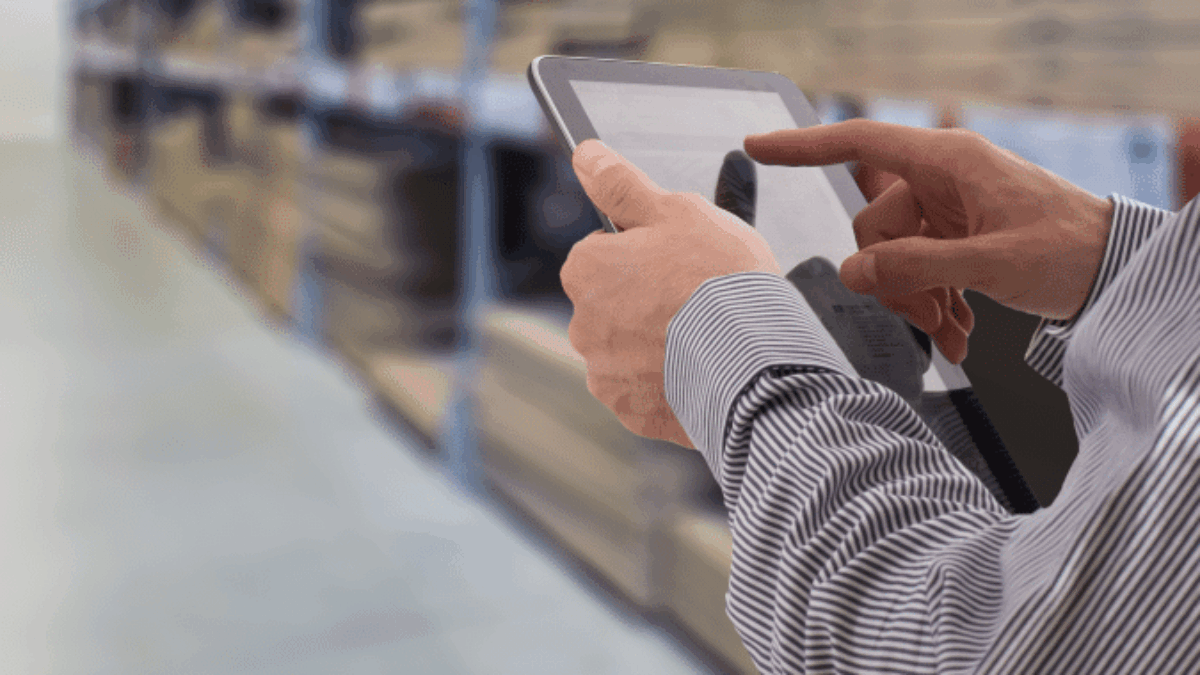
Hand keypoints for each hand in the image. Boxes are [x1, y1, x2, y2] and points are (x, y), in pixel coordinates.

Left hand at [562, 139, 782, 449]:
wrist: (755, 362)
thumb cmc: (719, 277)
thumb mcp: (675, 210)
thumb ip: (622, 183)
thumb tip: (584, 154)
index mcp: (585, 269)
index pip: (602, 251)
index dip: (645, 251)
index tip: (678, 260)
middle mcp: (582, 323)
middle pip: (613, 302)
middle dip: (647, 299)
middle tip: (697, 297)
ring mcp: (604, 373)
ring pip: (629, 347)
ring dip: (657, 342)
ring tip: (706, 336)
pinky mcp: (630, 411)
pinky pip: (645, 389)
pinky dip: (667, 381)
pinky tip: (702, 369)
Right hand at [745, 120, 1114, 363]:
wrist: (1114, 271)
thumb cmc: (1070, 250)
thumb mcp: (991, 263)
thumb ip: (916, 267)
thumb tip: (853, 272)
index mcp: (948, 163)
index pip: (861, 144)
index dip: (804, 146)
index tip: (756, 146)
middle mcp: (941, 181)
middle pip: (875, 227)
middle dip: (892, 280)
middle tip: (928, 318)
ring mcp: (948, 211)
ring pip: (893, 256)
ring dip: (915, 300)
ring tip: (951, 333)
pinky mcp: (956, 237)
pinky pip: (918, 268)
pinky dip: (931, 302)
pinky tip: (957, 332)